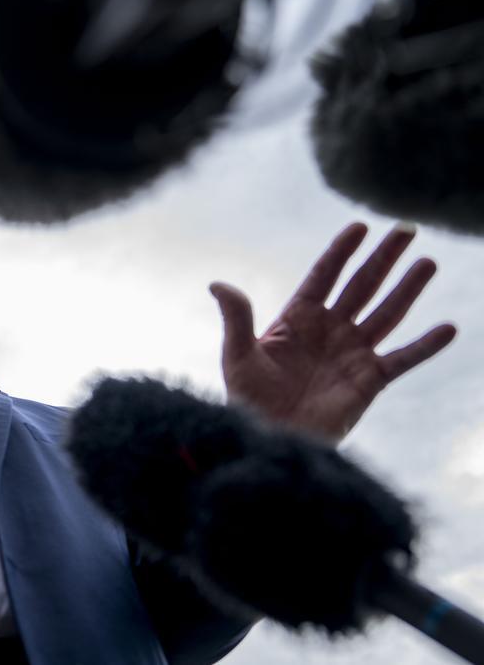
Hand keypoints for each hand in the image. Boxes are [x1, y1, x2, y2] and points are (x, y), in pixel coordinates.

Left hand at [210, 223, 455, 444]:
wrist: (269, 438)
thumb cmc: (249, 398)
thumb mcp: (238, 355)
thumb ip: (236, 319)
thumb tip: (216, 284)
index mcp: (298, 318)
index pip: (325, 275)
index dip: (341, 251)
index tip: (360, 227)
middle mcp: (330, 330)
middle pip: (362, 286)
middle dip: (383, 258)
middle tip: (406, 229)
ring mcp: (352, 353)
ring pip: (387, 313)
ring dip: (408, 289)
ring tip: (427, 262)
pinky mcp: (370, 380)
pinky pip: (403, 359)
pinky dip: (426, 345)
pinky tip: (448, 328)